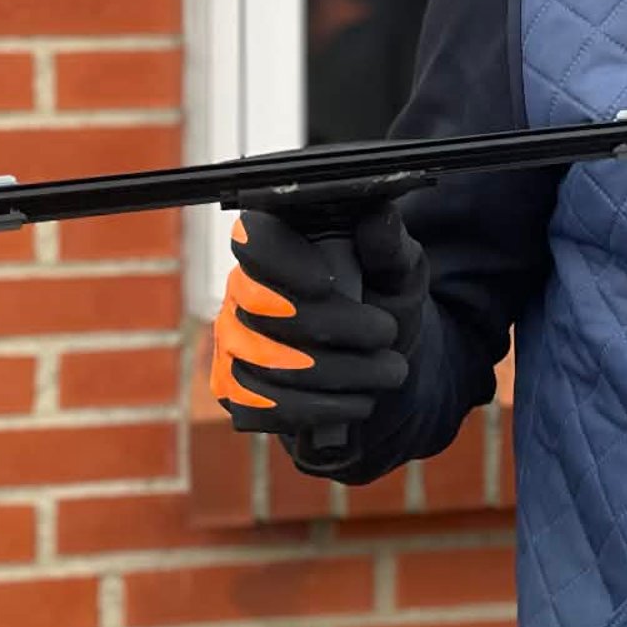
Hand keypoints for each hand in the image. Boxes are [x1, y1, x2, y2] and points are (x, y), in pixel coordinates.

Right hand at [210, 203, 429, 436]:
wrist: (375, 360)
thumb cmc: (381, 302)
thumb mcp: (396, 271)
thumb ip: (388, 247)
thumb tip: (380, 216)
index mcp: (276, 244)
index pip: (253, 240)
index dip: (282, 262)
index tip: (327, 284)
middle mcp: (241, 290)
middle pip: (264, 310)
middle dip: (336, 328)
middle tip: (387, 334)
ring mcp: (231, 340)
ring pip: (267, 365)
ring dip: (339, 374)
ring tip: (390, 372)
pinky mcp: (232, 387)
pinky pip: (259, 407)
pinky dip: (317, 410)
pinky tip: (358, 402)